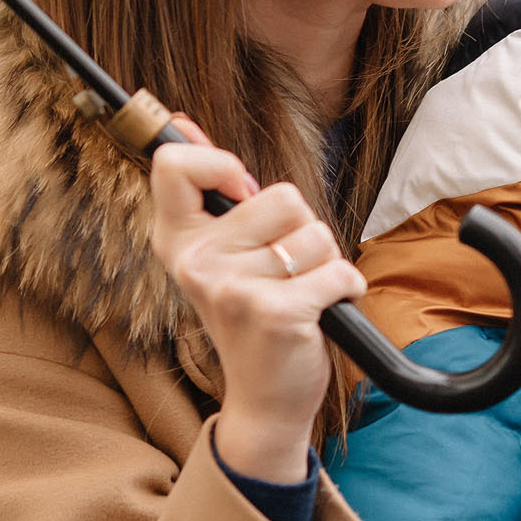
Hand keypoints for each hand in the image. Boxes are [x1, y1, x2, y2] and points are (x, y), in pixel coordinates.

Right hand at [149, 118, 364, 483]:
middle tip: (281, 270)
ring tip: (299, 294)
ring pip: (316, 234)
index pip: (174, 165)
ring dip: (324, 262)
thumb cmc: (250, 317)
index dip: (219, 162)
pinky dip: (345, 288)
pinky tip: (321, 312)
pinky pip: (339, 271)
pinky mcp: (277, 313)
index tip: (240, 192)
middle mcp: (198, 264)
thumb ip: (207, 189)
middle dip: (300, 229)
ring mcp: (235, 290)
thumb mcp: (220, 253)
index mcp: (178, 242)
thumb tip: (182, 121)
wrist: (264, 398)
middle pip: (281, 195)